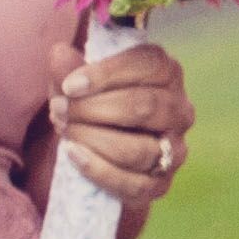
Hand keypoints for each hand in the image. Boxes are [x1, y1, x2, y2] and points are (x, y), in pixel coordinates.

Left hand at [52, 37, 192, 211]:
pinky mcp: (160, 184)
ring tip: (65, 132)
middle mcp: (180, 110)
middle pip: (144, 107)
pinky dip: (99, 170)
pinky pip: (133, 184)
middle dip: (93, 109)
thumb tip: (60, 54)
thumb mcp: (77, 82)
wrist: (100, 151)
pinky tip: (74, 155)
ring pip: (139, 149)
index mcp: (167, 74)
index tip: (70, 85)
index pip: (149, 65)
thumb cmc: (93, 104)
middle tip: (59, 110)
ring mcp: (175, 149)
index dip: (107, 74)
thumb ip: (69, 69)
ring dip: (93, 140)